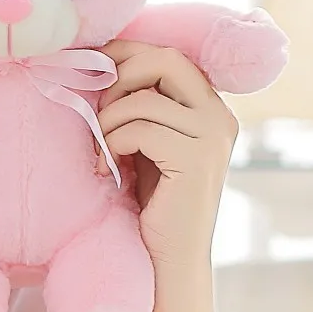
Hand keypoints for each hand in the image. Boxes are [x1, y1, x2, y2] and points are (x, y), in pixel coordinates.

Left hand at [95, 38, 241, 269]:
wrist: (169, 259)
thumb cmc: (151, 203)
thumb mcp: (146, 144)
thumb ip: (141, 107)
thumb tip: (101, 67)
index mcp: (209, 107)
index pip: (170, 54)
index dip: (128, 52)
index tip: (93, 63)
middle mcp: (219, 116)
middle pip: (165, 59)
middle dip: (120, 77)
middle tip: (99, 111)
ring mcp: (213, 136)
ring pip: (145, 98)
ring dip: (109, 121)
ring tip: (100, 151)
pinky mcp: (197, 159)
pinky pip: (141, 130)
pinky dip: (114, 144)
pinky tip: (107, 169)